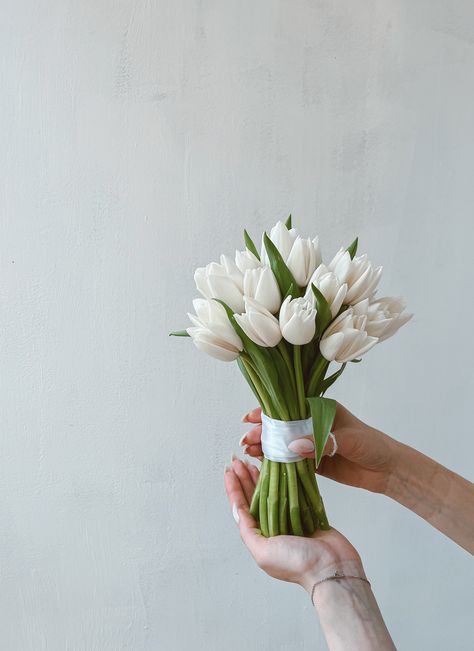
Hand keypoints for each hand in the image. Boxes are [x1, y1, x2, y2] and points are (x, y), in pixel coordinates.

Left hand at [224, 457, 362, 590]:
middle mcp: (274, 527)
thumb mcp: (263, 552)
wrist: (333, 568)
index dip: (235, 489)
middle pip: (256, 497)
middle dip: (246, 479)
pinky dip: (286, 480)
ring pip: (273, 492)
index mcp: (261, 537)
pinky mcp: (308, 512)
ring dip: (264, 477)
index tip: (230, 472)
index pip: (243, 508)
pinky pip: (294, 492)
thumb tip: (237, 511)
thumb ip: (248, 531)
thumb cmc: (298, 564)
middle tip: (239, 461)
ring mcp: (291, 519)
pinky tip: (280, 470)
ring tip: (254, 462)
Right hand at [240, 403, 399, 494]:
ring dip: (265, 446)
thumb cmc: (373, 445)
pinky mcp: (313, 463)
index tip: (251, 417)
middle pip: (281, 425)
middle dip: (262, 431)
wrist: (389, 471)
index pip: (289, 407)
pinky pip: (290, 461)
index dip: (268, 411)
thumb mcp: (349, 439)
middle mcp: (313, 424)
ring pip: (282, 443)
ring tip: (250, 451)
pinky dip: (276, 461)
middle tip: (247, 440)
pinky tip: (262, 462)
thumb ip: (321, 442)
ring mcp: (311, 443)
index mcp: (321, 409)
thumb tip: (293, 445)